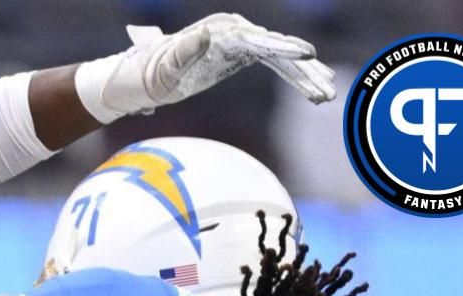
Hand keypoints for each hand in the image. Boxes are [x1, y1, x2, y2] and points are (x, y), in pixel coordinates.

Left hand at [80, 13, 335, 123]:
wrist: (136, 78)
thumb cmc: (146, 74)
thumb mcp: (162, 68)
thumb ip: (184, 52)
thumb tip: (204, 35)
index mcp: (220, 33)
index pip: (258, 41)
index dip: (284, 49)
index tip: (307, 55)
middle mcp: (234, 32)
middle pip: (277, 50)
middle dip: (303, 70)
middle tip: (325, 90)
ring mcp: (238, 43)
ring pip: (280, 59)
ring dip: (305, 77)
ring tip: (327, 95)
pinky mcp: (238, 56)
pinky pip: (273, 65)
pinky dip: (293, 76)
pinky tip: (313, 87)